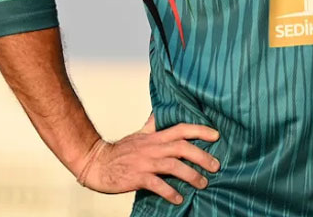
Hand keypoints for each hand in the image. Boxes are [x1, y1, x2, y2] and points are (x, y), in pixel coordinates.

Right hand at [76, 113, 220, 205]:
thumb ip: (153, 126)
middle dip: (201, 156)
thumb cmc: (120, 151)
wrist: (96, 163)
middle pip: (181, 147)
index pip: (181, 129)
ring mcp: (145, 162)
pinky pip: (156, 184)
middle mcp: (152, 147)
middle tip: (216, 166)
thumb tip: (162, 114)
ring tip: (203, 183)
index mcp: (155, 137)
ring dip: (190, 175)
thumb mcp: (139, 134)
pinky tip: (179, 198)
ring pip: (172, 165)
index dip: (200, 130)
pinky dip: (169, 191)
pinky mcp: (136, 177)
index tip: (216, 135)